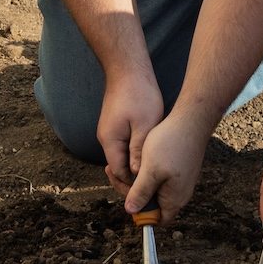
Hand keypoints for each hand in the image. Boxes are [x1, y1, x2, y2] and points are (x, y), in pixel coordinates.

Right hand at [98, 76, 165, 195]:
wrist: (128, 70)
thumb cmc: (139, 95)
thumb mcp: (145, 125)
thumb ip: (140, 151)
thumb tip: (139, 175)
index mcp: (110, 141)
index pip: (120, 173)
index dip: (134, 186)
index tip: (152, 193)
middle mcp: (106, 139)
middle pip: (119, 168)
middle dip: (135, 179)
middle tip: (155, 188)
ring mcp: (110, 132)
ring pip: (123, 158)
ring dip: (137, 166)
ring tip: (156, 175)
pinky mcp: (116, 126)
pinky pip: (125, 147)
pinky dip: (137, 154)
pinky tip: (151, 155)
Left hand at [122, 113, 206, 221]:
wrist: (191, 121)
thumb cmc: (172, 144)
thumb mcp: (150, 170)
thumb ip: (140, 192)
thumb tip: (131, 211)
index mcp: (174, 199)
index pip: (156, 219)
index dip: (140, 213)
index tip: (126, 197)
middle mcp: (179, 193)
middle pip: (152, 203)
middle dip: (133, 191)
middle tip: (115, 172)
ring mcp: (180, 181)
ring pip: (154, 188)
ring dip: (138, 179)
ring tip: (125, 163)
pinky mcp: (179, 169)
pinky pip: (160, 177)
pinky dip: (147, 171)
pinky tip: (139, 158)